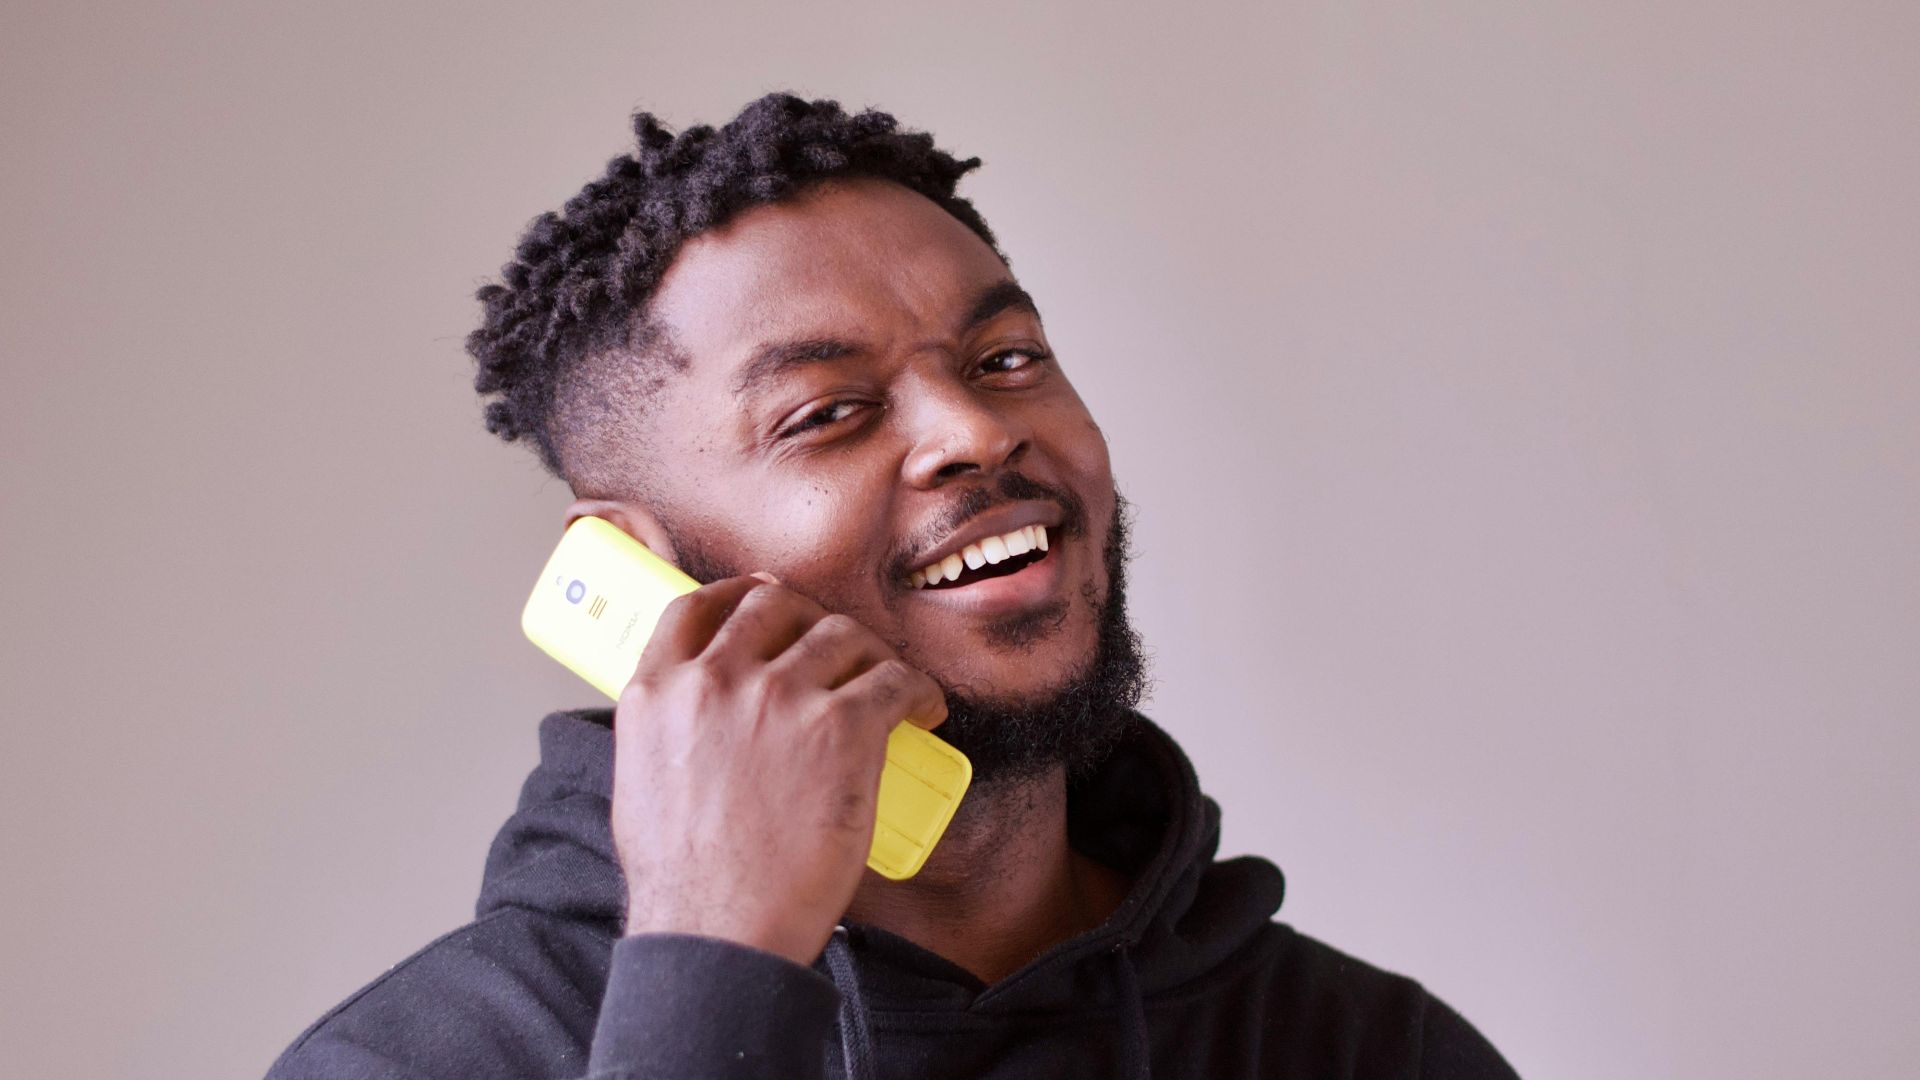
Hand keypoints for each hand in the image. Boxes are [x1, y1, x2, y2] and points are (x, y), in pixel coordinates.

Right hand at [610, 574, 947, 966]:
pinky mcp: (843, 725)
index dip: (738, 594)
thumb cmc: (685, 882)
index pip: (696, 607)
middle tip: (836, 646)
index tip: (764, 598)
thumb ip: (668, 730)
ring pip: (841, 634)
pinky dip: (918, 690)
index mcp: (658, 691)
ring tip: (885, 682)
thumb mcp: (640, 782)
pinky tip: (923, 710)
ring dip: (870, 652)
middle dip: (810, 617)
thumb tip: (699, 718)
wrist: (720, 931)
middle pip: (775, 605)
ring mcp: (780, 696)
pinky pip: (896, 680)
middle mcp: (716, 678)